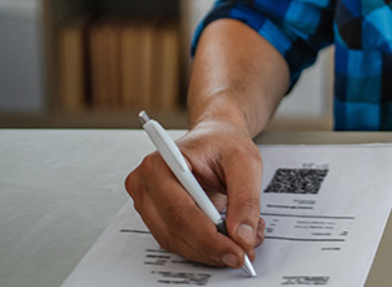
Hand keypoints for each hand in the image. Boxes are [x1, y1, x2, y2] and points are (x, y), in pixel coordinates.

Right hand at [124, 118, 266, 268]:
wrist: (216, 137)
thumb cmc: (224, 142)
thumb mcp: (245, 162)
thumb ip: (245, 199)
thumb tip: (242, 236)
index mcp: (161, 164)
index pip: (181, 211)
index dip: (209, 237)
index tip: (236, 250)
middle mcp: (146, 184)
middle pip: (174, 230)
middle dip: (211, 248)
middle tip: (241, 255)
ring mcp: (147, 202)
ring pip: (174, 241)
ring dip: (207, 250)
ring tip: (237, 246)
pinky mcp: (156, 215)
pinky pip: (176, 239)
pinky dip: (202, 246)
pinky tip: (223, 241)